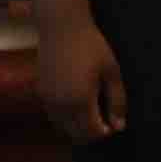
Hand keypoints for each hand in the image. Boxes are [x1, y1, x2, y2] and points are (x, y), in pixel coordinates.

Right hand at [36, 15, 127, 144]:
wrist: (61, 27)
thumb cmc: (91, 46)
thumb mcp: (112, 72)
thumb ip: (117, 101)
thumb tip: (119, 125)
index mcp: (81, 101)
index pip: (93, 132)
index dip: (105, 132)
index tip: (113, 124)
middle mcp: (61, 104)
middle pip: (76, 134)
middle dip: (91, 133)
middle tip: (103, 121)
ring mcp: (48, 98)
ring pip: (62, 127)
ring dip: (76, 127)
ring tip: (90, 114)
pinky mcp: (41, 91)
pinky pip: (53, 114)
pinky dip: (64, 117)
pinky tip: (75, 104)